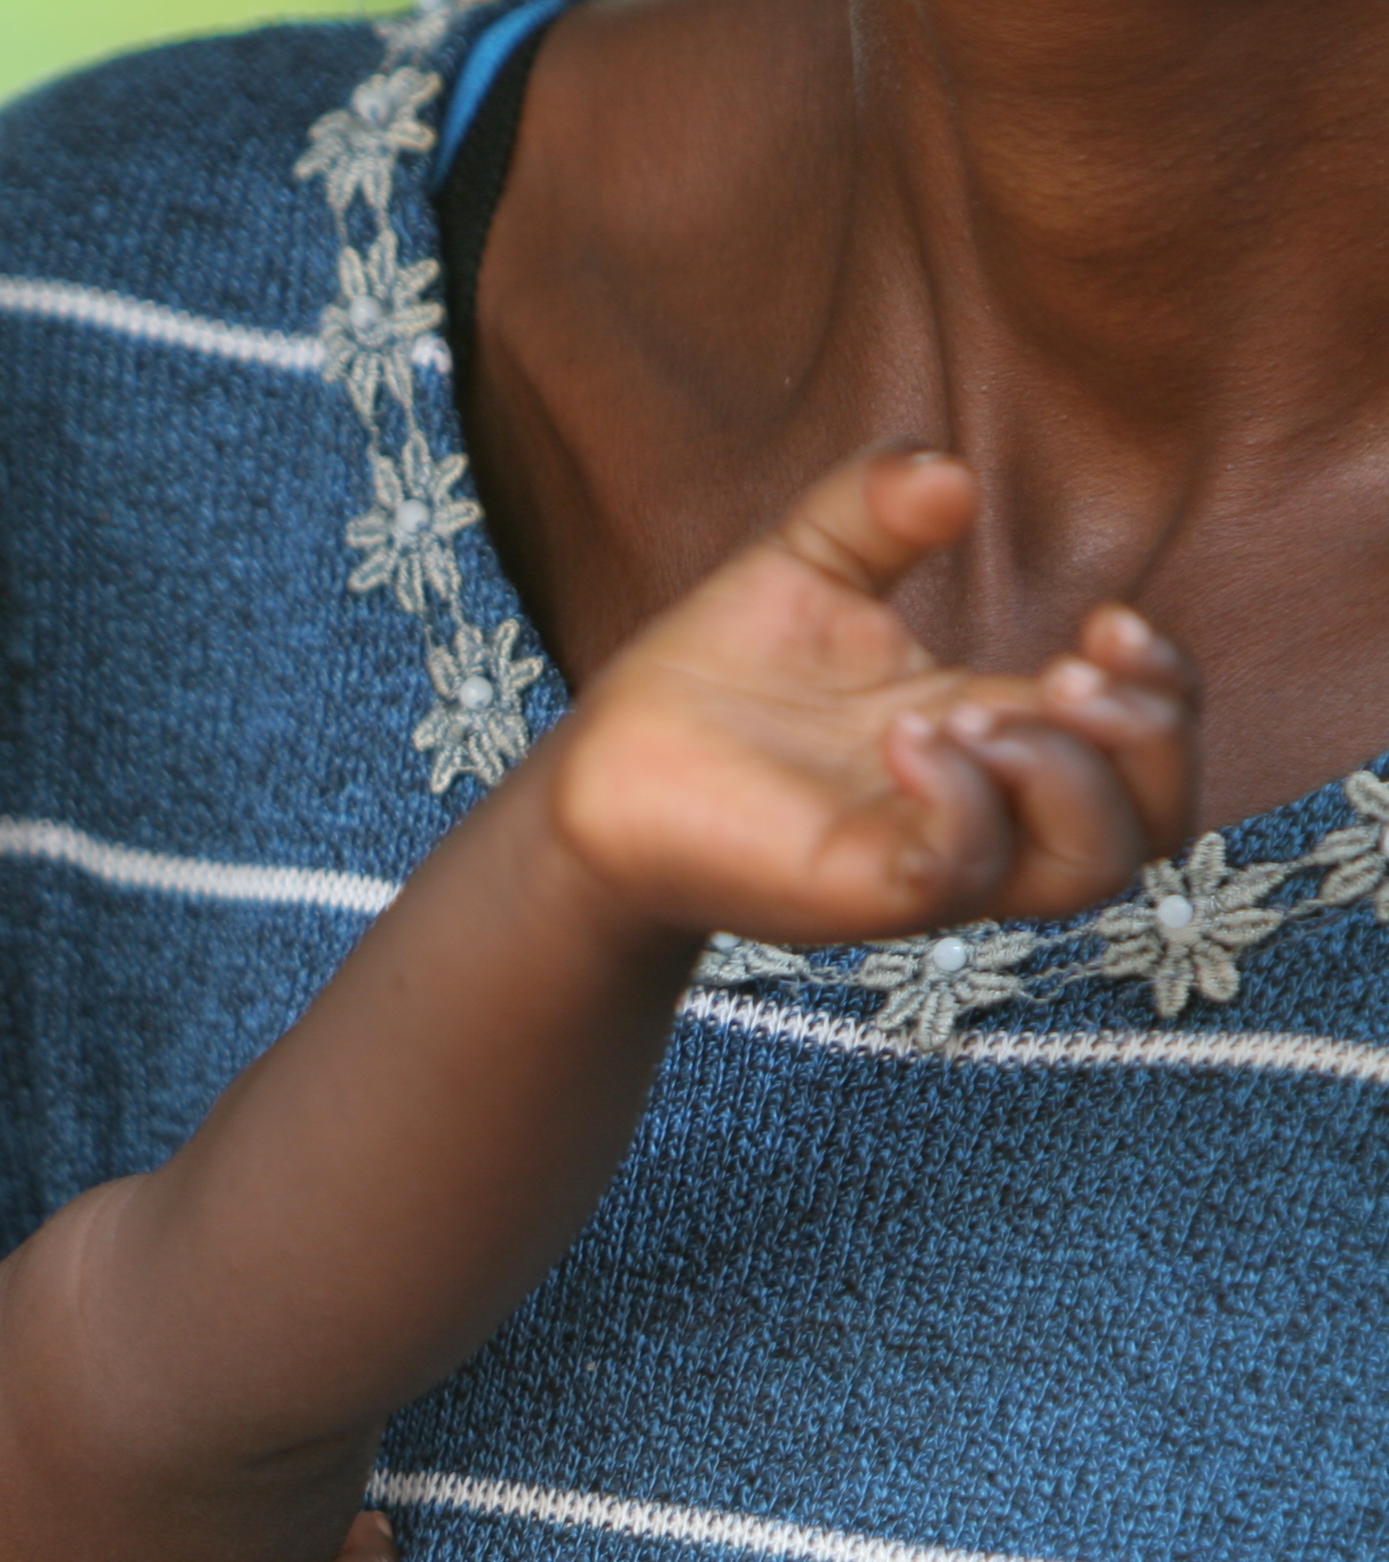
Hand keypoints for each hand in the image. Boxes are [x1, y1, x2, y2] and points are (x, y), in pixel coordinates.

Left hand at [543, 445, 1196, 944]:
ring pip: (1090, 866)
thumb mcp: (804, 565)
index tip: (1111, 619)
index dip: (1164, 687)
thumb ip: (877, 508)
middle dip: (1151, 738)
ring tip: (980, 709)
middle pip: (1157, 823)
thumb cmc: (706, 681)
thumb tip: (951, 473)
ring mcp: (925, 858)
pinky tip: (904, 735)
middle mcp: (978, 809)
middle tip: (1068, 670)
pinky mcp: (860, 889)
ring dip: (1071, 775)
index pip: (1144, 744)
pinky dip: (961, 801)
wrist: (598, 766)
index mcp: (987, 735)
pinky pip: (961, 870)